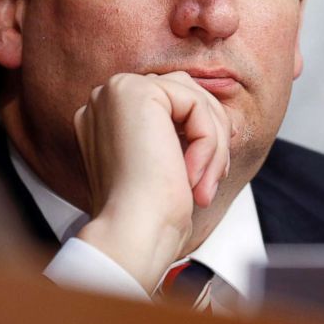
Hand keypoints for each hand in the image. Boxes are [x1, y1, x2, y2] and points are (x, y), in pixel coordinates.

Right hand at [73, 71, 231, 293]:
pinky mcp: (137, 92)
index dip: (199, 134)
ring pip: (195, 98)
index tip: (207, 174)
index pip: (170, 102)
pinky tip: (191, 175)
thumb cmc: (149, 212)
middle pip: (185, 93)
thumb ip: (177, 129)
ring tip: (204, 182)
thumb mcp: (164, 160)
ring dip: (213, 142)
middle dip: (210, 136)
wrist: (133, 233)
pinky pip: (197, 106)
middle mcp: (106, 97)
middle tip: (211, 179)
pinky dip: (208, 143)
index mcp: (107, 115)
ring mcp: (118, 91)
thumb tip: (217, 116)